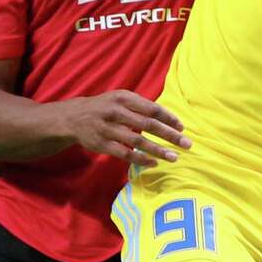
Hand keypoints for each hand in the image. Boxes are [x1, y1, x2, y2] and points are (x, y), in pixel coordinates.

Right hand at [46, 91, 189, 167]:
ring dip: (158, 150)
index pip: (152, 108)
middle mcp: (116, 111)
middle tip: (187, 144)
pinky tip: (154, 163)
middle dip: (170, 135)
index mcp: (123, 98)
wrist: (73, 117)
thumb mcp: (120, 99)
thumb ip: (140, 106)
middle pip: (148, 124)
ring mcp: (108, 129)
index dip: (169, 118)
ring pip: (138, 141)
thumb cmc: (105, 107)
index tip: (182, 127)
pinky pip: (125, 153)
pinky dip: (141, 159)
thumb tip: (168, 119)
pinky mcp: (102, 144)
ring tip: (174, 157)